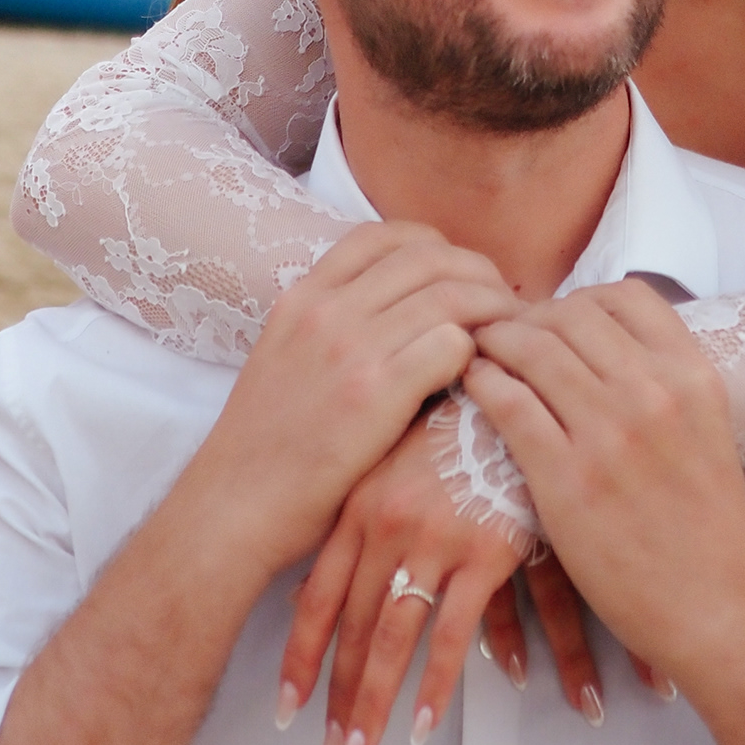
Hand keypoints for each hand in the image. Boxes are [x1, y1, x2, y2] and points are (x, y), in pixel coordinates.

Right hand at [200, 221, 517, 587]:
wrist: (233, 509)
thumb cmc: (265, 449)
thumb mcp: (284, 359)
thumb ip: (335, 326)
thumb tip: (401, 312)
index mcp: (302, 298)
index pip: (383, 235)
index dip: (435, 245)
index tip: (460, 273)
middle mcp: (326, 311)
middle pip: (430, 257)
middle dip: (479, 274)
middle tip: (504, 305)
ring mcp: (350, 350)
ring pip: (451, 295)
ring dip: (492, 312)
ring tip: (511, 339)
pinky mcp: (376, 396)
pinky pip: (451, 345)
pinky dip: (479, 354)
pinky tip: (485, 378)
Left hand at [279, 411, 604, 744]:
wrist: (512, 388)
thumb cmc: (451, 430)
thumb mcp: (389, 466)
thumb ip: (353, 529)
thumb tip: (303, 587)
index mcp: (358, 505)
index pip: (317, 595)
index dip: (300, 657)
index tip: (286, 708)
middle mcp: (387, 524)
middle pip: (352, 628)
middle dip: (337, 696)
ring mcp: (434, 537)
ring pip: (393, 638)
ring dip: (374, 703)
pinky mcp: (485, 550)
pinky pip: (453, 633)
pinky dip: (436, 685)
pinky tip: (421, 724)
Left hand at [465, 282, 744, 692]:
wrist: (717, 606)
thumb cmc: (706, 522)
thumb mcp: (705, 426)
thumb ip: (662, 378)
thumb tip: (601, 339)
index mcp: (692, 373)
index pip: (624, 295)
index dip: (579, 300)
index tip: (556, 321)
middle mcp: (654, 392)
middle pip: (570, 314)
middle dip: (531, 318)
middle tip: (507, 335)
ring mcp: (608, 434)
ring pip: (533, 348)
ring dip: (497, 342)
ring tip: (483, 353)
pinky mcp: (566, 478)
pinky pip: (508, 401)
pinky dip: (484, 382)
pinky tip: (476, 386)